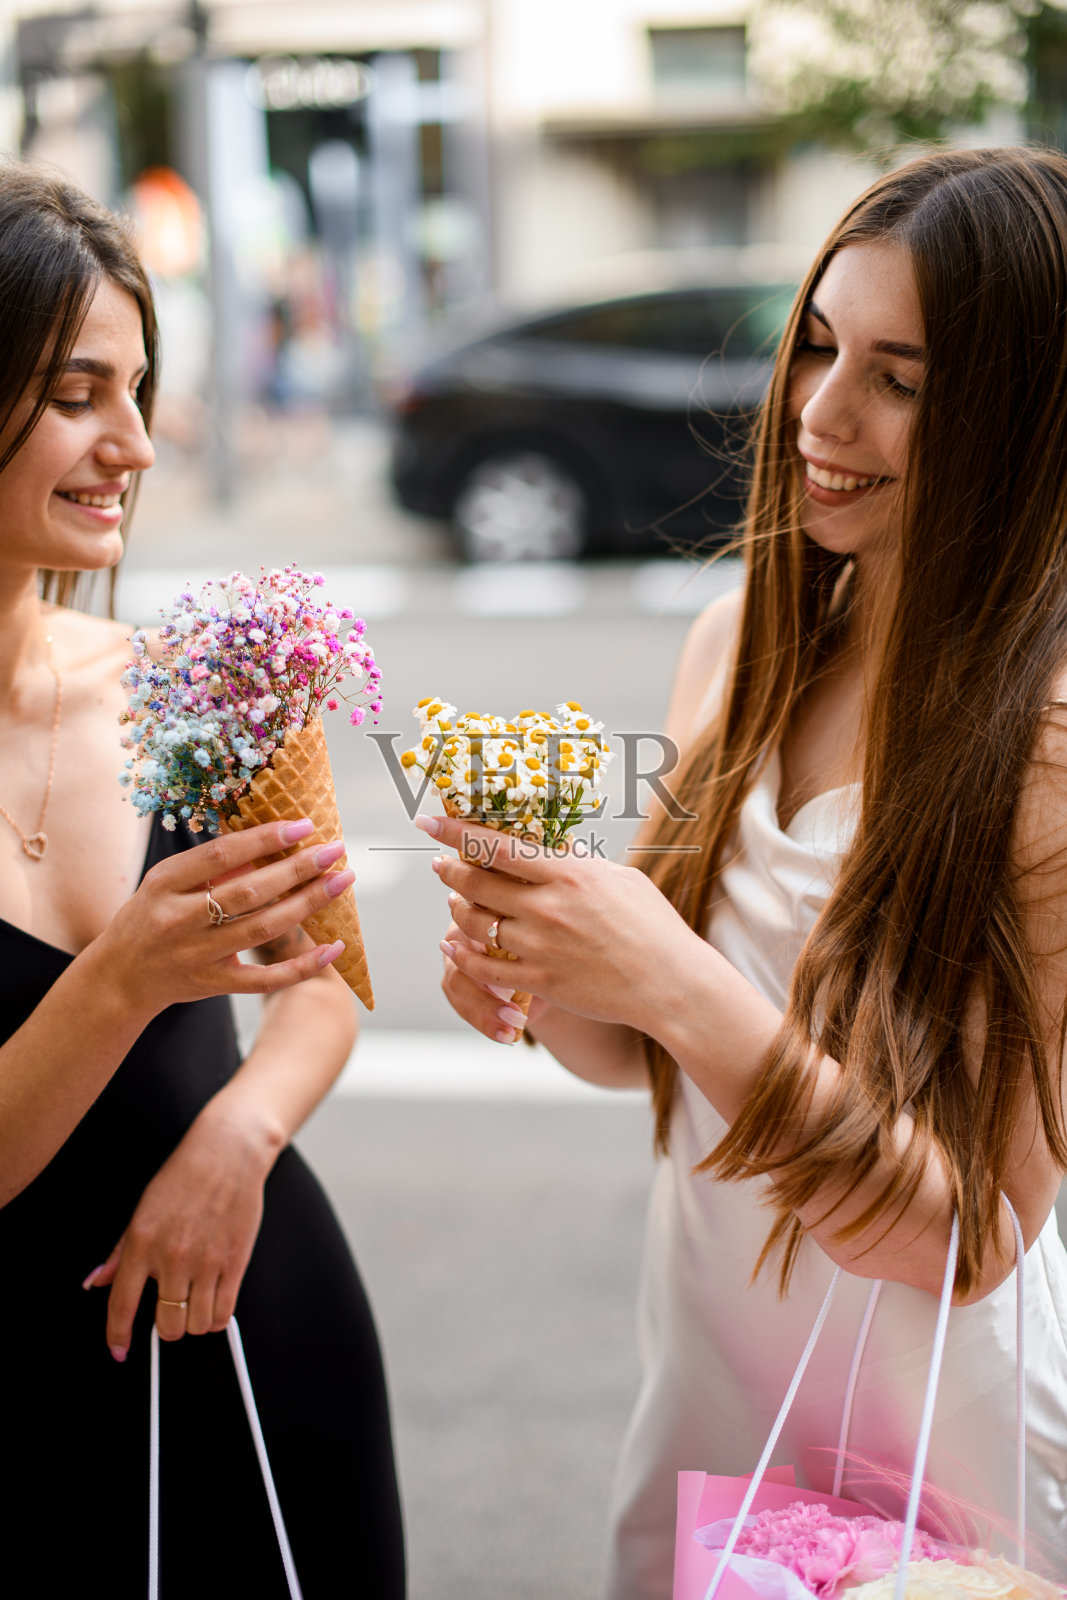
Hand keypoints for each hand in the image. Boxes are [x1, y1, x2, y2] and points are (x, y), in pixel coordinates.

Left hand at [82, 1099, 271, 1360]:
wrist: (228, 1153)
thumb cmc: (183, 1177)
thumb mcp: (142, 1209)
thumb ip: (120, 1251)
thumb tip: (97, 1280)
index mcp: (142, 1242)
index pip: (122, 1304)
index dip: (118, 1335)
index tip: (119, 1349)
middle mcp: (172, 1256)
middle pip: (166, 1325)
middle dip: (166, 1328)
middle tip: (170, 1314)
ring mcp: (206, 1261)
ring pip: (196, 1325)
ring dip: (193, 1323)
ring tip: (194, 1305)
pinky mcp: (235, 1261)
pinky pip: (224, 1312)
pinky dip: (216, 1318)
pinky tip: (213, 1303)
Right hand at [96, 818, 352, 1016]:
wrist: (120, 978)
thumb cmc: (150, 917)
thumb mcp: (165, 883)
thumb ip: (210, 865)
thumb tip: (268, 844)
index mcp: (165, 884)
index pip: (221, 855)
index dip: (265, 838)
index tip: (304, 825)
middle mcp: (180, 920)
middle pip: (249, 891)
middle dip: (297, 869)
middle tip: (335, 850)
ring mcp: (198, 956)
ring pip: (262, 929)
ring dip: (308, 903)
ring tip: (342, 880)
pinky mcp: (214, 984)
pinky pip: (266, 979)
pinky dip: (303, 966)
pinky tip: (334, 948)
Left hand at [418, 813, 699, 1033]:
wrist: (671, 984)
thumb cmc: (654, 927)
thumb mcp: (620, 878)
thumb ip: (578, 865)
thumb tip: (549, 850)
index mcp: (569, 873)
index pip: (497, 845)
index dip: (455, 832)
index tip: (428, 821)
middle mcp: (548, 906)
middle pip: (475, 882)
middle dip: (449, 870)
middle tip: (439, 863)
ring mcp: (540, 946)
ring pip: (474, 922)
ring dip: (456, 909)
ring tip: (454, 901)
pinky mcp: (539, 981)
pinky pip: (482, 965)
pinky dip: (462, 953)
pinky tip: (453, 944)